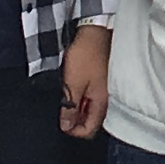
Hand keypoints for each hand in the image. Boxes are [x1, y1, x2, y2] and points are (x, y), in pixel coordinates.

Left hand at [57, 24, 112, 139]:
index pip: (89, 130)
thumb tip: (66, 127)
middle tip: (60, 108)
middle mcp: (104, 100)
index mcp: (100, 102)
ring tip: (63, 96)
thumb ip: (69, 107)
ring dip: (75, 107)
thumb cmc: (85, 56)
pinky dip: (78, 97)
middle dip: (73, 119)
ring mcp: (102, 90)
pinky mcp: (99, 82)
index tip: (60, 120)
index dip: (72, 130)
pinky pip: (88, 98)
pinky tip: (70, 88)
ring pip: (88, 110)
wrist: (94, 32)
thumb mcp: (72, 83)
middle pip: (89, 121)